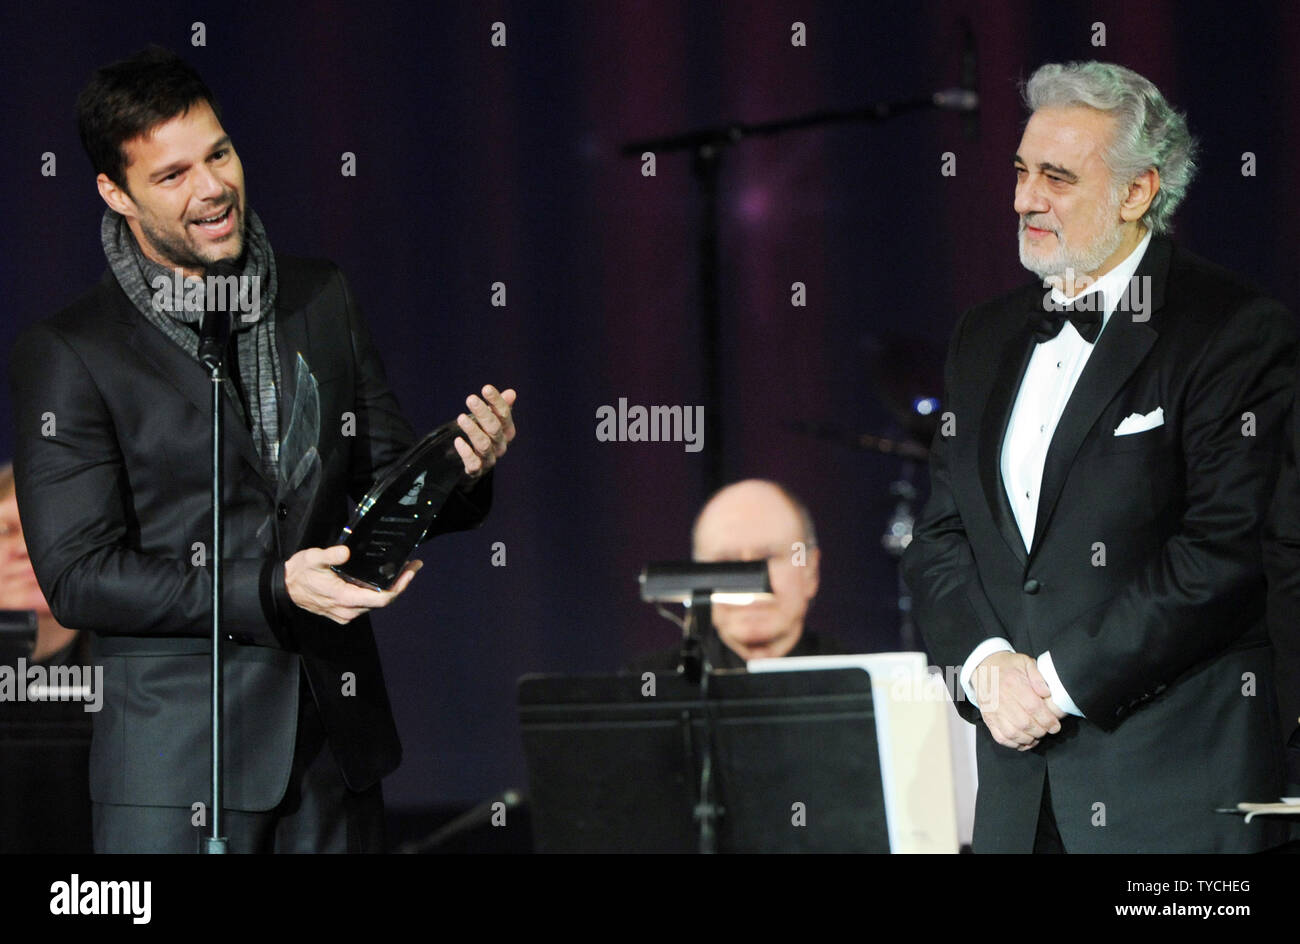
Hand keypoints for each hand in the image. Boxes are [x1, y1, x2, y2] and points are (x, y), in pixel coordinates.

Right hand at [284, 545, 421, 624]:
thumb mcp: (313, 558)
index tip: (411, 571)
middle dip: (399, 584)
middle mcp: (348, 610)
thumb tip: (346, 552)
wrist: (283, 587)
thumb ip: (330, 555)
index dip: (400, 587)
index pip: (381, 599)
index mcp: (344, 598)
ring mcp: (345, 614)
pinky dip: (377, 592)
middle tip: (412, 566)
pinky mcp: (343, 613)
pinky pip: (365, 604)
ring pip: (375, 603)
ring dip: (389, 588)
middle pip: (382, 601)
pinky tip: (382, 579)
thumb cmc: (299, 572)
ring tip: (401, 569)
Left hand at [455, 385, 516, 478]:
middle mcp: (501, 445)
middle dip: (483, 413)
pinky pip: (474, 463)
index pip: (505, 415)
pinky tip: (458, 441)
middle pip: (494, 428)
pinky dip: (466, 453)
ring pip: (484, 444)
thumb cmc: (484, 433)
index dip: (497, 402)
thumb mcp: (491, 418)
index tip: (486, 388)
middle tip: (470, 399)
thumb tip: (511, 393)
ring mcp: (490, 458)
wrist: (476, 462)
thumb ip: (499, 406)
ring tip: (461, 418)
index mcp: (507, 431)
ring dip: (473, 430)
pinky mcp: (477, 469)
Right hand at [971, 651, 1066, 750]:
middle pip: (1024, 723)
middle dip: (1040, 730)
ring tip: (1037, 735)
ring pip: (1013, 734)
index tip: (1055, 725)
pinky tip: (1024, 740)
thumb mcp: (1025, 662)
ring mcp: (993, 711)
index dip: (1047, 720)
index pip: (1033, 707)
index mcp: (1012, 683)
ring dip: (1029, 738)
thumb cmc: (1007, 666)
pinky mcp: (988, 719)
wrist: (984, 668)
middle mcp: (1001, 699)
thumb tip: (1046, 693)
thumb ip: (1038, 676)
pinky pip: (1001, 738)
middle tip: (1048, 729)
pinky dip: (1014, 743)